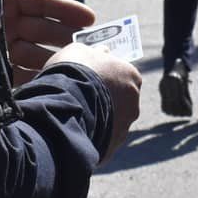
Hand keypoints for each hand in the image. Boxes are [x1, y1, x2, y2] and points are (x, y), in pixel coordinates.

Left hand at [0, 0, 93, 85]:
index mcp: (5, 1)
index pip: (42, 3)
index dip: (66, 10)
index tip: (90, 19)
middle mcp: (7, 25)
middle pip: (44, 30)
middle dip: (67, 36)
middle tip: (89, 45)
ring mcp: (3, 51)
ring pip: (38, 54)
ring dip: (58, 59)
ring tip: (78, 66)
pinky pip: (25, 76)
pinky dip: (41, 78)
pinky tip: (57, 82)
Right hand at [44, 43, 140, 161]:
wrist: (63, 106)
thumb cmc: (72, 72)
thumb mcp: (80, 51)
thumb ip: (95, 53)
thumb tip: (103, 53)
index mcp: (132, 77)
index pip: (123, 75)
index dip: (105, 75)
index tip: (90, 76)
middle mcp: (134, 103)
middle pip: (119, 100)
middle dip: (104, 99)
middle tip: (81, 97)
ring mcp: (124, 127)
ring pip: (111, 122)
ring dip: (98, 119)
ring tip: (73, 117)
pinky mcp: (111, 147)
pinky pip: (101, 140)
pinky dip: (91, 137)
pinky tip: (73, 132)